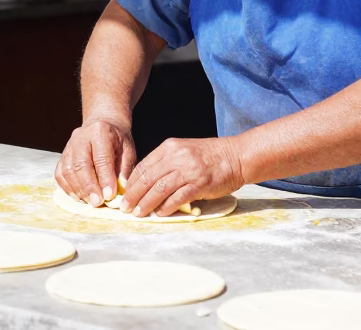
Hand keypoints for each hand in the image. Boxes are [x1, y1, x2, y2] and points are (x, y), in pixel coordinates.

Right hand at [54, 117, 136, 206]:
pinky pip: (60, 175)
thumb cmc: (117, 142)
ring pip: (68, 171)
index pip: (101, 157)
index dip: (105, 178)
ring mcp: (69, 146)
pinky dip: (68, 189)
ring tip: (91, 202)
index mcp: (100, 131)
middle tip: (98, 203)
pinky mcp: (62, 156)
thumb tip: (119, 191)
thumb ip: (124, 170)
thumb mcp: (128, 151)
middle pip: (80, 164)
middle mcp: (81, 137)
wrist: (102, 126)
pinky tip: (80, 197)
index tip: (110, 195)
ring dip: (79, 190)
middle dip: (89, 187)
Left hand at [120, 136, 245, 217]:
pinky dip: (166, 207)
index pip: (143, 166)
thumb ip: (166, 162)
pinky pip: (177, 198)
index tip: (124, 195)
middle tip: (125, 208)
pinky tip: (160, 214)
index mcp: (169, 147)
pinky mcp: (199, 184)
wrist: (236, 156)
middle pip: (147, 178)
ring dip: (146, 203)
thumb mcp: (184, 151)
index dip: (131, 183)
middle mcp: (176, 156)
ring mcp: (188, 170)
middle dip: (133, 195)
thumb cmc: (210, 156)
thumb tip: (146, 182)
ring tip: (138, 213)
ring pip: (159, 189)